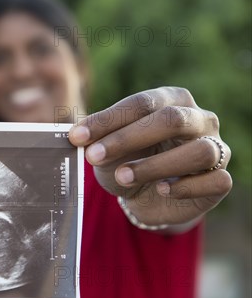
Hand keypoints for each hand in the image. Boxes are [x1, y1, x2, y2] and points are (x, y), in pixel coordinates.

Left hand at [68, 86, 231, 226]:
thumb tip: (76, 137)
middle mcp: (198, 119)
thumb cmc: (127, 161)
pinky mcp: (220, 180)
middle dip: (128, 138)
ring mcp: (215, 148)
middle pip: (171, 119)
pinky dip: (186, 186)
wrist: (145, 197)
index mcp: (170, 100)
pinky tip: (162, 189)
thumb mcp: (106, 149)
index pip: (141, 104)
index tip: (77, 137)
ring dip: (155, 166)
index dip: (107, 120)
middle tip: (94, 156)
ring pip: (198, 151)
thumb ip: (95, 140)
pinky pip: (215, 180)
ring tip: (123, 177)